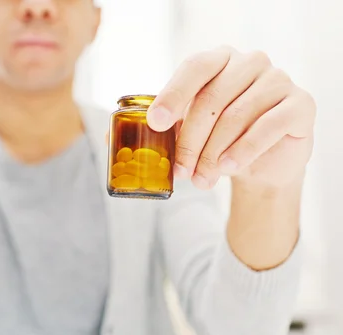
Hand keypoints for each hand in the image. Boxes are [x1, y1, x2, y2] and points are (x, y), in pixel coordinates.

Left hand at [147, 45, 315, 190]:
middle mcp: (250, 62)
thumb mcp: (191, 130)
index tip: (155, 123)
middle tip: (181, 171)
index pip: (194, 67)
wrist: (262, 165)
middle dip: (190, 141)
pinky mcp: (301, 104)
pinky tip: (228, 168)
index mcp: (220, 59)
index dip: (173, 95)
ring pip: (236, 116)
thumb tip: (130, 132)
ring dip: (213, 153)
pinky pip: (267, 126)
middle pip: (211, 99)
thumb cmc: (221, 140)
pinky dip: (243, 150)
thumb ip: (168, 125)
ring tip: (202, 179)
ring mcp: (278, 79)